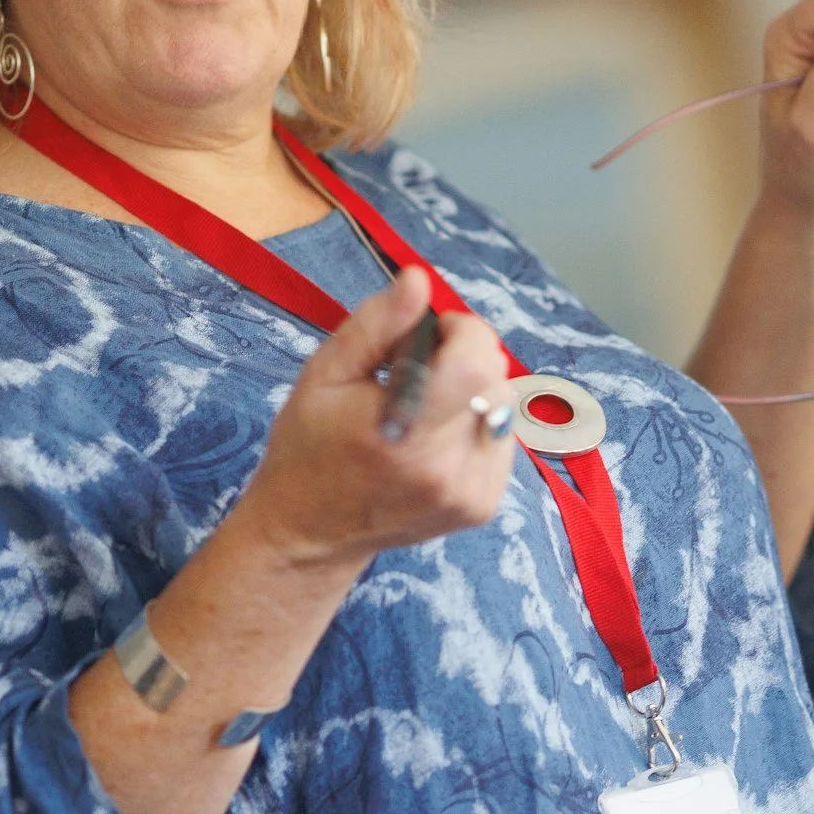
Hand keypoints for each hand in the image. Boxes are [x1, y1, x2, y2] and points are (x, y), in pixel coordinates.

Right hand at [237, 267, 516, 570]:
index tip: (429, 333)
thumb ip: (376, 323)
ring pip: (505, 406)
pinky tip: (436, 436)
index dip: (461, 331)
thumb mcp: (324, 374)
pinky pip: (502, 439)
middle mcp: (446, 468)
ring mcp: (469, 493)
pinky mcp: (481, 506)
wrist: (310, 534)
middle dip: (465, 357)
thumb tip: (419, 279)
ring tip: (423, 408)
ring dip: (473, 391)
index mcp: (403, 431)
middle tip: (415, 371)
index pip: (476, 361)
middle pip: (496, 379)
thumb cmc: (309, 447)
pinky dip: (477, 424)